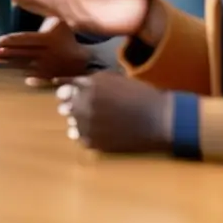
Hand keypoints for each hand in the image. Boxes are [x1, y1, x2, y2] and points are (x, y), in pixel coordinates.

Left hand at [0, 17, 90, 78]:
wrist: (83, 58)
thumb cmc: (67, 35)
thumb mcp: (57, 20)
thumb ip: (40, 9)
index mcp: (48, 40)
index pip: (26, 40)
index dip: (11, 41)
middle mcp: (47, 54)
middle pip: (23, 54)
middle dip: (6, 54)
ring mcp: (47, 68)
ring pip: (24, 65)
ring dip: (9, 63)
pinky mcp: (47, 77)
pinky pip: (31, 74)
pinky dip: (19, 72)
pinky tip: (8, 69)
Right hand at [11, 0, 149, 36]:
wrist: (144, 3)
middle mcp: (73, 6)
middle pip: (48, 7)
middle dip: (34, 5)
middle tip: (18, 0)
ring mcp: (85, 17)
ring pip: (63, 16)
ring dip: (51, 13)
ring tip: (36, 8)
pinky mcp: (99, 26)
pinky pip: (84, 25)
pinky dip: (76, 22)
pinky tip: (66, 18)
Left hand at [54, 71, 172, 152]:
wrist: (160, 120)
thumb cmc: (140, 95)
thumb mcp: (113, 79)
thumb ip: (89, 81)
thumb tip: (68, 84)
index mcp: (88, 86)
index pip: (63, 90)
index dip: (68, 93)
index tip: (74, 95)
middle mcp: (83, 104)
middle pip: (65, 107)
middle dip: (74, 107)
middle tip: (90, 109)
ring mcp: (87, 125)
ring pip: (72, 123)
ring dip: (80, 121)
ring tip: (98, 122)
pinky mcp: (94, 143)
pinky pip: (81, 138)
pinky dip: (87, 135)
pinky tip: (101, 132)